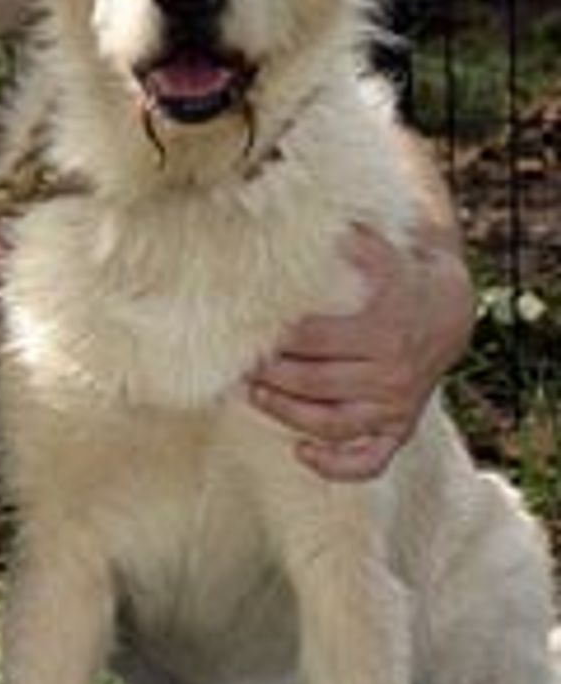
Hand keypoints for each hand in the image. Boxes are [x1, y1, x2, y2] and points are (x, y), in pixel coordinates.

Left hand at [245, 224, 473, 480]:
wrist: (444, 312)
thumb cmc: (395, 280)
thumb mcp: (380, 253)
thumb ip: (349, 241)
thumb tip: (310, 218)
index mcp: (380, 328)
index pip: (311, 339)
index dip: (274, 339)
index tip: (242, 334)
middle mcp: (389, 372)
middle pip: (313, 382)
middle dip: (270, 376)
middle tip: (239, 367)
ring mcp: (394, 405)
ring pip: (331, 422)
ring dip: (286, 413)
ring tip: (255, 397)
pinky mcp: (397, 428)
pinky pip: (368, 460)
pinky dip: (336, 465)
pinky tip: (302, 452)